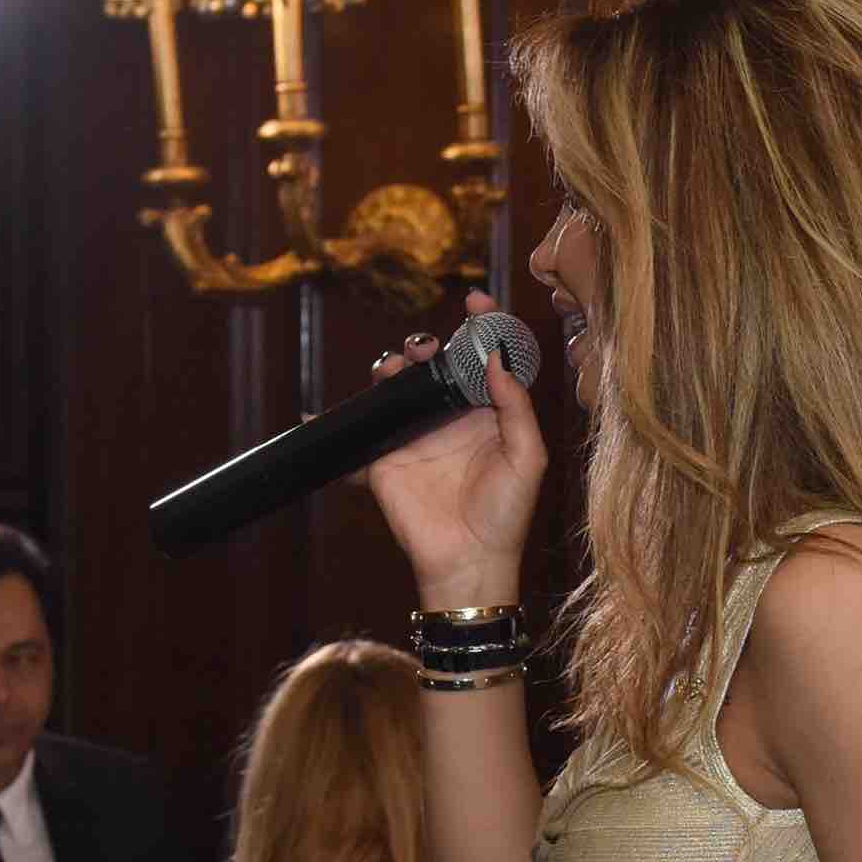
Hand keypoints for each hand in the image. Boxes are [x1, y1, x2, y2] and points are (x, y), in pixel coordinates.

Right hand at [360, 288, 548, 609]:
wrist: (468, 561)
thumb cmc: (506, 514)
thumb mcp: (527, 458)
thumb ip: (515, 407)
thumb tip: (496, 360)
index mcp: (488, 412)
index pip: (484, 357)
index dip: (482, 324)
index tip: (476, 300)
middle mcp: (451, 416)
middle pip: (435, 362)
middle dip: (429, 342)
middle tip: (429, 348)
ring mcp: (416, 433)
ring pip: (399, 383)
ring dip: (395, 365)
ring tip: (398, 370)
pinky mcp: (385, 455)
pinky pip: (364, 426)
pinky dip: (345, 416)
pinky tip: (334, 406)